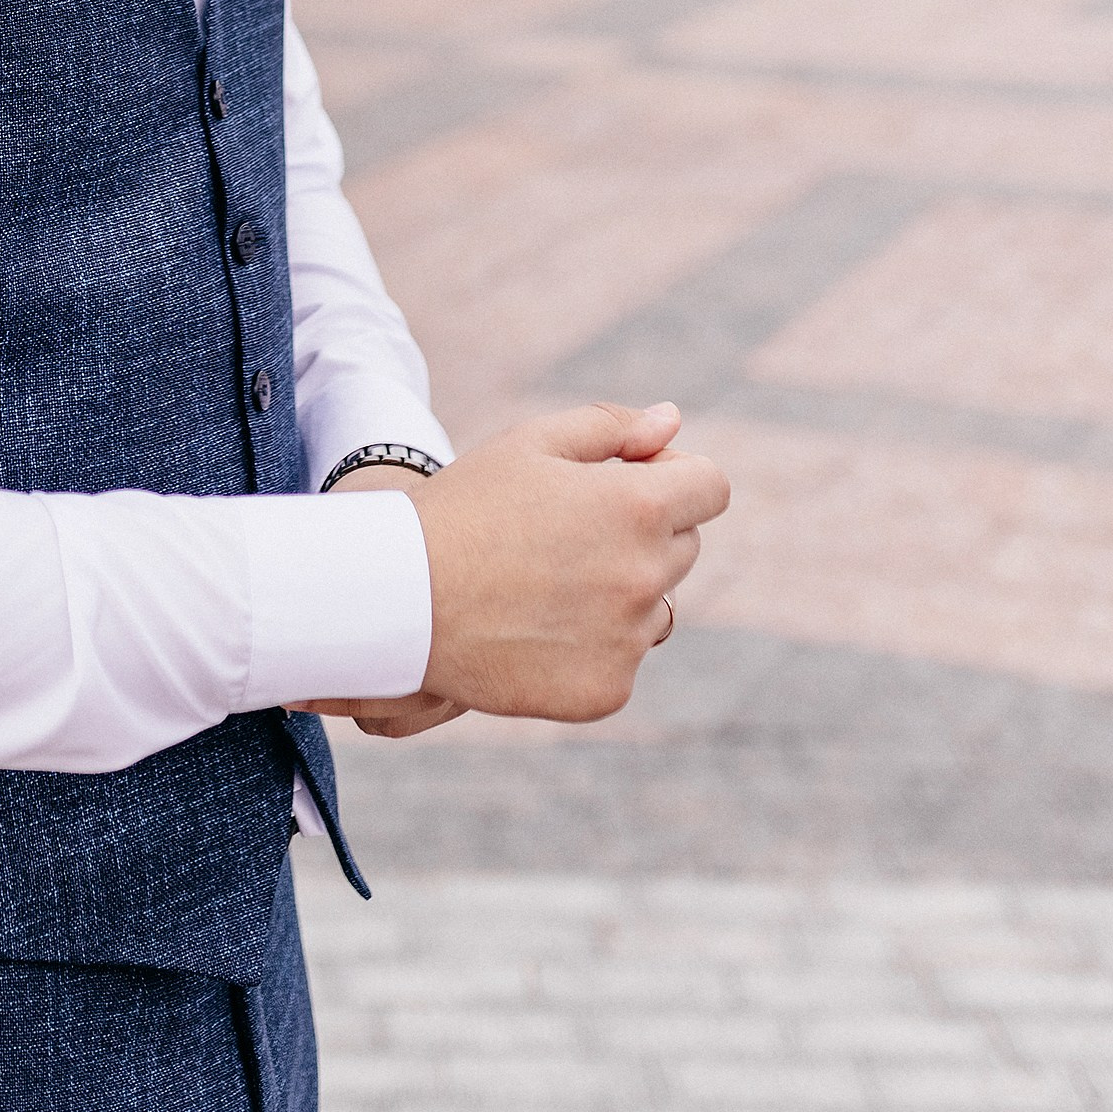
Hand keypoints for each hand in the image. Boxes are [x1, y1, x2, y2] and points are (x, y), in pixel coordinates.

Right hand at [298, 404, 728, 732]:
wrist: (401, 599)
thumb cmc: (466, 507)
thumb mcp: (532, 444)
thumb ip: (613, 428)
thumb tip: (671, 420)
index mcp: (638, 506)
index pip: (711, 487)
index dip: (676, 475)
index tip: (632, 478)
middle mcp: (646, 576)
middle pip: (684, 546)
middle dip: (643, 531)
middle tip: (566, 531)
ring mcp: (630, 641)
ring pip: (655, 606)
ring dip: (622, 591)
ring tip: (545, 582)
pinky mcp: (608, 691)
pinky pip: (623, 658)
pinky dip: (594, 644)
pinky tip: (535, 626)